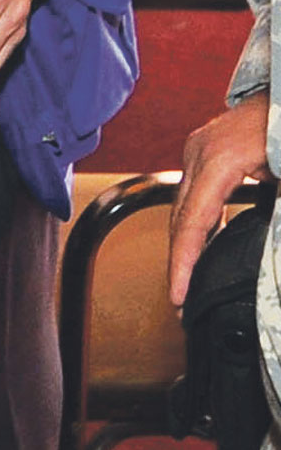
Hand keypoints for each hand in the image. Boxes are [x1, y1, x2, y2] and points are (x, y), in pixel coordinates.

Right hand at [168, 93, 270, 308]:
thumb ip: (279, 210)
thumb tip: (274, 248)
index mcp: (219, 160)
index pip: (193, 222)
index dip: (184, 263)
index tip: (179, 295)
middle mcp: (200, 152)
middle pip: (181, 218)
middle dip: (180, 261)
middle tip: (181, 301)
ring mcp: (199, 148)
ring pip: (183, 206)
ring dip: (185, 242)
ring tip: (189, 279)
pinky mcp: (204, 148)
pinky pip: (192, 192)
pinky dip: (196, 220)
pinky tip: (206, 242)